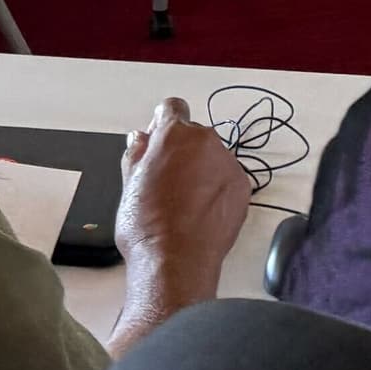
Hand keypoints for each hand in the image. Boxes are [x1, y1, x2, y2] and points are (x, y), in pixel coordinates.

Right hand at [113, 99, 247, 302]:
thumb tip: (141, 138)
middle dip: (181, 152)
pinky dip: (216, 190)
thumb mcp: (128, 184)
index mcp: (174, 134)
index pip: (171, 108)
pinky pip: (227, 179)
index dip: (162, 123)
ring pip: (212, 158)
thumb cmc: (147, 226)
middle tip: (165, 181)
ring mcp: (227, 164)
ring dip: (201, 171)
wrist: (175, 261)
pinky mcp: (242, 187)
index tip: (158, 140)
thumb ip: (137, 153)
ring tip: (182, 204)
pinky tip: (199, 213)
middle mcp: (205, 142)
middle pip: (193, 136)